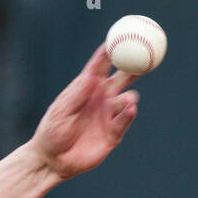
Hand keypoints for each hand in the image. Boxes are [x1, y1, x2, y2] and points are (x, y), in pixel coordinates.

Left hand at [27, 44, 139, 181]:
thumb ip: (77, 95)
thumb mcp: (60, 112)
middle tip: (146, 55)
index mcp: (87, 88)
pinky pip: (125, 121)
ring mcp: (109, 115)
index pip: (101, 65)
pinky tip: (130, 109)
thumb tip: (92, 75)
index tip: (121, 36)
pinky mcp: (114, 133)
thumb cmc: (51, 133)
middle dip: (136, 65)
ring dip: (130, 97)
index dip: (112, 50)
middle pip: (123, 76)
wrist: (52, 161)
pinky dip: (129, 114)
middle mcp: (101, 98)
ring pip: (128, 99)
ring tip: (127, 100)